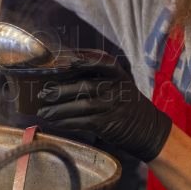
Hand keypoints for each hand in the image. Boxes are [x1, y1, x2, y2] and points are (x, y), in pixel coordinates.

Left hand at [36, 52, 171, 161]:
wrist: (148, 129)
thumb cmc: (127, 104)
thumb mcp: (121, 86)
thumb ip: (100, 79)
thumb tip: (64, 77)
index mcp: (119, 76)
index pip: (105, 63)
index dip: (88, 60)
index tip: (72, 60)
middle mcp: (115, 89)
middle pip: (85, 86)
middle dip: (60, 90)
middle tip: (42, 93)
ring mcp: (111, 107)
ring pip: (81, 106)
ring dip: (58, 109)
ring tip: (43, 111)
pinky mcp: (107, 124)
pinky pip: (83, 122)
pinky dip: (67, 122)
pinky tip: (56, 122)